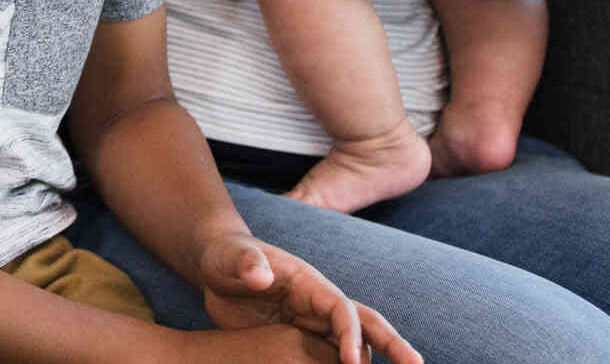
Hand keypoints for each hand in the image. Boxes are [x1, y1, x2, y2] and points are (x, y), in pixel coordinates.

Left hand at [196, 231, 421, 363]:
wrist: (216, 265)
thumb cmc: (225, 257)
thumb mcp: (230, 258)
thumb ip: (246, 264)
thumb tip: (261, 276)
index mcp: (309, 283)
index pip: (342, 310)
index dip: (350, 335)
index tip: (351, 363)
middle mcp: (319, 303)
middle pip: (366, 323)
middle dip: (393, 343)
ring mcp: (313, 321)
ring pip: (353, 344)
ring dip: (372, 361)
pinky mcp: (301, 337)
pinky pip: (329, 357)